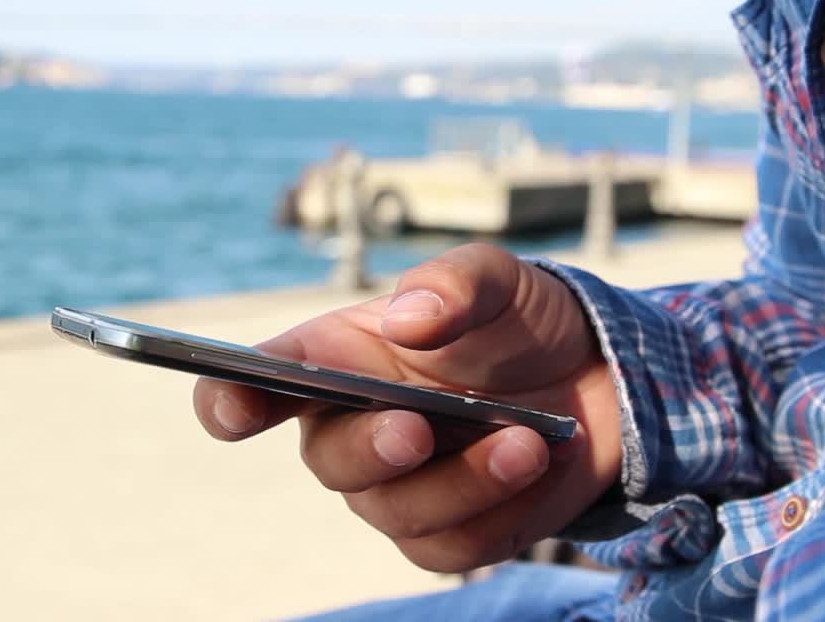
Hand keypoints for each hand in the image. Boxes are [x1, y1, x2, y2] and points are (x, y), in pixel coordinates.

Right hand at [192, 243, 621, 572]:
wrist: (595, 377)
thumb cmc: (518, 321)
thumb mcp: (499, 278)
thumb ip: (454, 284)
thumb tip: (409, 319)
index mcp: (335, 358)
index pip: (255, 385)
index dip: (229, 399)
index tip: (237, 407)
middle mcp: (349, 427)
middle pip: (328, 461)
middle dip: (372, 448)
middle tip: (419, 428)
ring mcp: (395, 487)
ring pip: (397, 512)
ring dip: (463, 480)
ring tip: (529, 441)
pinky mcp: (446, 531)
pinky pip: (454, 547)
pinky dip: (503, 509)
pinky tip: (541, 462)